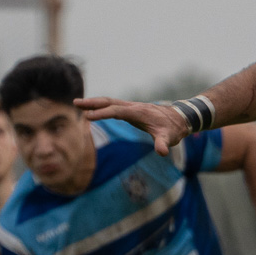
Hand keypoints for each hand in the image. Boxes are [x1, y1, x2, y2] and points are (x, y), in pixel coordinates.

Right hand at [74, 96, 188, 155]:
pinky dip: (101, 106)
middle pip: (109, 102)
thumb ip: (163, 144)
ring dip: (94, 103)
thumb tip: (162, 152)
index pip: (117, 111)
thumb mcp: (169, 138)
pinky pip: (113, 106)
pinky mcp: (131, 110)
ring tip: (77, 104)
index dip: (102, 113)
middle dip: (93, 103)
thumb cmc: (173, 129)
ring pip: (110, 102)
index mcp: (139, 112)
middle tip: (75, 103)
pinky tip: (93, 109)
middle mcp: (133, 106)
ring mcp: (131, 107)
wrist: (179, 119)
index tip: (88, 116)